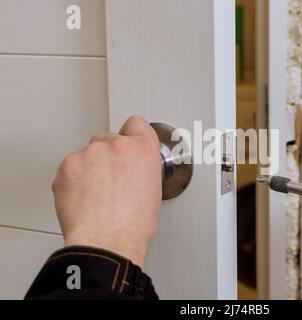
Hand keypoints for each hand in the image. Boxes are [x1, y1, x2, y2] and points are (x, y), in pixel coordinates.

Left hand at [52, 116, 161, 267]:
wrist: (106, 240)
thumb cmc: (132, 225)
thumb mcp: (153, 191)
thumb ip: (142, 169)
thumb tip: (133, 170)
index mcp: (143, 150)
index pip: (136, 124)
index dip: (131, 135)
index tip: (127, 144)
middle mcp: (117, 145)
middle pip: (108, 139)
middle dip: (108, 156)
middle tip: (111, 181)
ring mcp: (90, 153)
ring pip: (88, 154)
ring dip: (90, 168)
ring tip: (97, 196)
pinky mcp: (67, 165)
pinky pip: (71, 168)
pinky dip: (74, 180)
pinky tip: (84, 199)